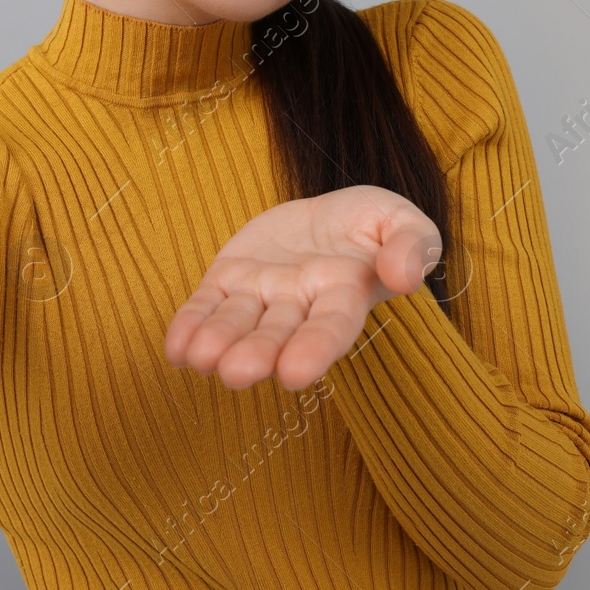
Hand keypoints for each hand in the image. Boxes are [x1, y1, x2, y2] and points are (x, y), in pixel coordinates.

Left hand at [164, 185, 441, 391]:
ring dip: (218, 342)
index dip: (314, 350)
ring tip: (200, 358)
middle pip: (278, 334)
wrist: (330, 215)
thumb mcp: (402, 221)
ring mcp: (261, 296)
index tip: (295, 373)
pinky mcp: (230, 280)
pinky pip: (207, 305)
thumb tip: (404, 276)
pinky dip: (191, 325)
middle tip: (235, 373)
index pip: (331, 327)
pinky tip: (177, 346)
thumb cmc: (373, 225)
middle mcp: (299, 306)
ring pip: (238, 324)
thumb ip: (413, 245)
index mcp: (345, 295)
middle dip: (257, 354)